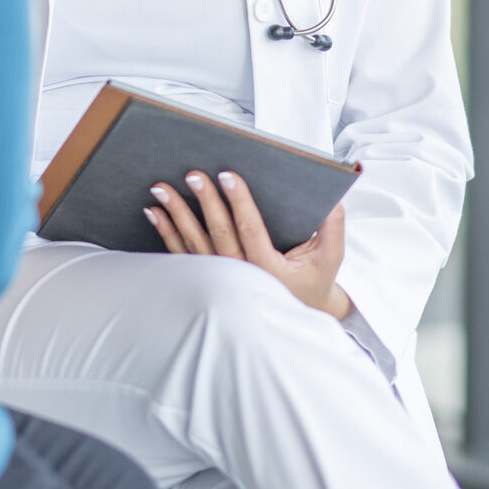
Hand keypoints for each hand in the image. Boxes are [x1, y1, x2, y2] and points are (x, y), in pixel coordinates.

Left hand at [146, 171, 352, 319]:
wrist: (295, 313)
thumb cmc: (311, 280)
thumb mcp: (330, 257)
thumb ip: (332, 227)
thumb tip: (333, 198)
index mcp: (268, 269)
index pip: (251, 229)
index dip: (238, 201)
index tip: (227, 175)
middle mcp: (240, 275)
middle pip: (218, 232)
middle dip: (204, 201)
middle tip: (193, 174)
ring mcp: (219, 278)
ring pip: (194, 243)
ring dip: (176, 214)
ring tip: (161, 189)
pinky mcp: (206, 278)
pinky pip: (181, 254)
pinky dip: (166, 232)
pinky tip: (154, 212)